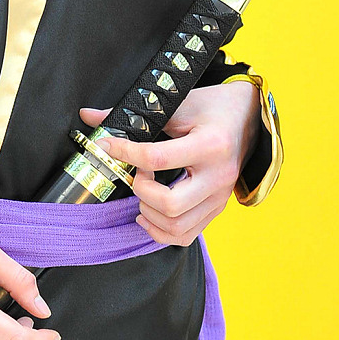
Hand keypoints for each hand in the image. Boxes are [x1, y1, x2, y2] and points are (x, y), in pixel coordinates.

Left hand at [79, 80, 260, 246]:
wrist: (248, 117)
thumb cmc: (214, 107)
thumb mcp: (179, 104)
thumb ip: (136, 115)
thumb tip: (90, 116)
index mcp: (210, 145)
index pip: (158, 158)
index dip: (125, 153)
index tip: (108, 145)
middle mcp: (218, 177)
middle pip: (170, 205)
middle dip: (141, 191)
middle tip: (138, 173)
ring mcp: (220, 197)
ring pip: (177, 226)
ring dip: (149, 213)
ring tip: (144, 190)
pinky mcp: (217, 208)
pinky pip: (186, 235)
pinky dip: (161, 231)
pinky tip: (149, 213)